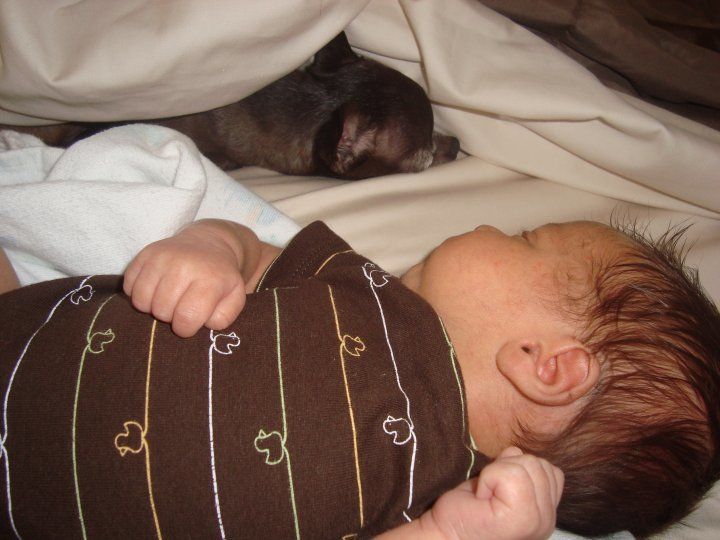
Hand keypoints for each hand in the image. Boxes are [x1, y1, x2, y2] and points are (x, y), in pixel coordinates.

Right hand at [123, 221, 256, 336]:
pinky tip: (154, 289)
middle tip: (179, 307)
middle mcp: (183, 266)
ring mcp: (161, 257)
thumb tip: (203, 323)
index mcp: (209, 279)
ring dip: (152, 307)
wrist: (208, 243)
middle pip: (162, 311)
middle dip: (170, 317)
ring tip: (166, 300)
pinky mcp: (145, 253)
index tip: (190, 323)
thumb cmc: (220, 277)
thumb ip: (224, 317)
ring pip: (141, 300)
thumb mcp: (234, 298)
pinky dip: (138, 293)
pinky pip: (129, 285)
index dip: (186, 329)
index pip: (186, 318)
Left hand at [427, 447, 562, 539]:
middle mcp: (547, 520)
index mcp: (546, 514)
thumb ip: (520, 471)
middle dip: (507, 467)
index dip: (516, 468)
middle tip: (490, 493)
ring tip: (486, 496)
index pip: (550, 470)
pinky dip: (490, 477)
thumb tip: (517, 453)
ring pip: (528, 464)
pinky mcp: (522, 517)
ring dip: (497, 472)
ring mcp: (538, 521)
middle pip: (539, 463)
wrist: (445, 534)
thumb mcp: (502, 485)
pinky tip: (481, 497)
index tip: (497, 490)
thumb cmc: (467, 510)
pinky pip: (512, 473)